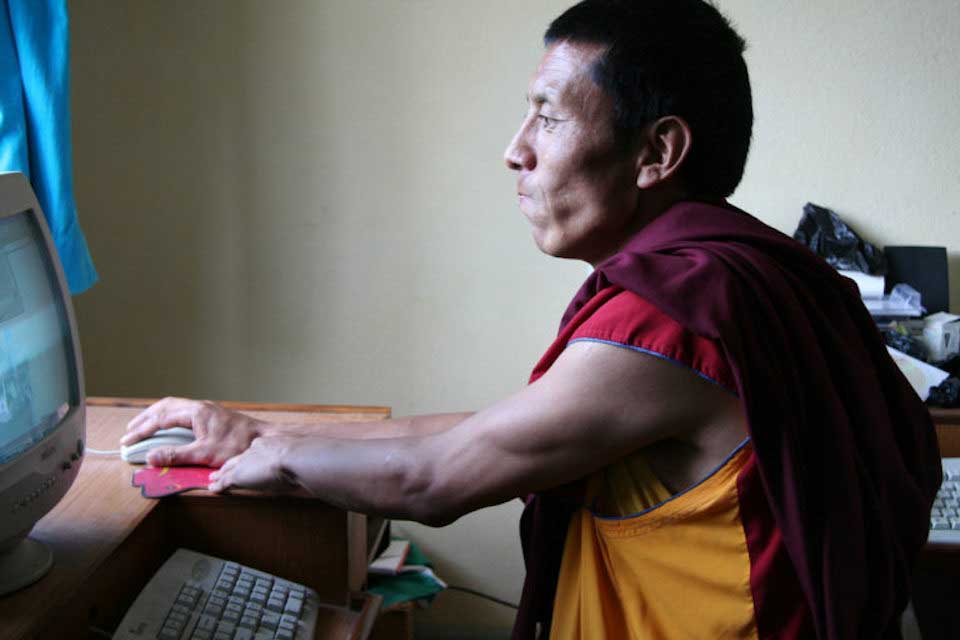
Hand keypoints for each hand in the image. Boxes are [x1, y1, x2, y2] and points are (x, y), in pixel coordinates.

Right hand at [121, 397, 267, 466]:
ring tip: (143, 427)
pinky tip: (168, 428)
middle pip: (164, 407)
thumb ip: (176, 455)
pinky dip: (169, 418)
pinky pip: (183, 412)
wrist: (264, 440)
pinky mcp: (212, 416)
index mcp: (195, 412)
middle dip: (145, 419)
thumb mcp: (204, 454)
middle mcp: (199, 407)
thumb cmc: (238, 445)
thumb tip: (149, 457)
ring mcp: (206, 410)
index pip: (161, 419)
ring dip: (156, 416)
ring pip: (174, 407)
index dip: (142, 431)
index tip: (127, 441)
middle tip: (130, 431)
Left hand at [208, 435, 303, 493]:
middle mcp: (252, 452)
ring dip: (219, 475)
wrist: (292, 457)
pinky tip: (212, 489)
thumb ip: (293, 462)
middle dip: (229, 464)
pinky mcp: (237, 475)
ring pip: (228, 470)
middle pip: (237, 459)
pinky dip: (217, 486)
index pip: (253, 452)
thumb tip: (300, 470)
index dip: (248, 457)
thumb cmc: (300, 459)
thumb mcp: (296, 458)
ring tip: (213, 478)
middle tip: (222, 467)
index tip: (247, 459)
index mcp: (267, 446)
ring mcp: (244, 463)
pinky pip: (224, 481)